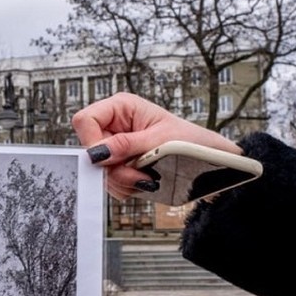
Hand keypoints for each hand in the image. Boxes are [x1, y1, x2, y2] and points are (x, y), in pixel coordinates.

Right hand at [72, 92, 241, 198]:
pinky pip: (109, 182)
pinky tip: (143, 182)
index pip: (85, 121)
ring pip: (98, 170)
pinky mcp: (120, 165)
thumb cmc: (193, 140)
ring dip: (121, 180)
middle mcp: (114, 126)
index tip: (110, 158)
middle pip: (89, 150)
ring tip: (146, 179)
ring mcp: (115, 147)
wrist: (210, 161)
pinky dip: (125, 187)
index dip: (92, 142)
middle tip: (138, 174)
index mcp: (122, 108)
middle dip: (112, 168)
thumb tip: (97, 153)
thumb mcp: (161, 140)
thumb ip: (127, 145)